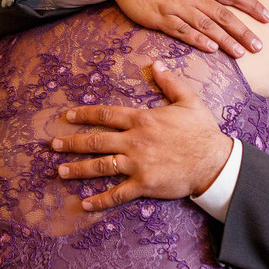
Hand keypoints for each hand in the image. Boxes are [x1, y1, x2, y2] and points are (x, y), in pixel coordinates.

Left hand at [52, 61, 233, 211]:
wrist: (215, 161)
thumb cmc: (203, 131)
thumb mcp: (189, 100)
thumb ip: (171, 82)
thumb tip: (157, 65)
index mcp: (142, 119)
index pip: (106, 114)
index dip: (84, 115)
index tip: (68, 117)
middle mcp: (134, 140)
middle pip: (96, 141)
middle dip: (72, 143)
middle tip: (53, 145)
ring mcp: (137, 164)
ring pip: (100, 166)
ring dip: (77, 169)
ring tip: (60, 170)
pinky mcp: (144, 184)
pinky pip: (117, 194)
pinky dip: (100, 200)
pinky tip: (84, 203)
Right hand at [82, 0, 268, 57]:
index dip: (252, 6)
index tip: (268, 18)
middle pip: (224, 15)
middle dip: (244, 31)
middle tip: (259, 46)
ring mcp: (177, 7)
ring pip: (206, 26)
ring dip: (225, 41)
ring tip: (241, 54)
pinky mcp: (161, 18)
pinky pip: (182, 31)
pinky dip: (197, 40)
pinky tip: (211, 49)